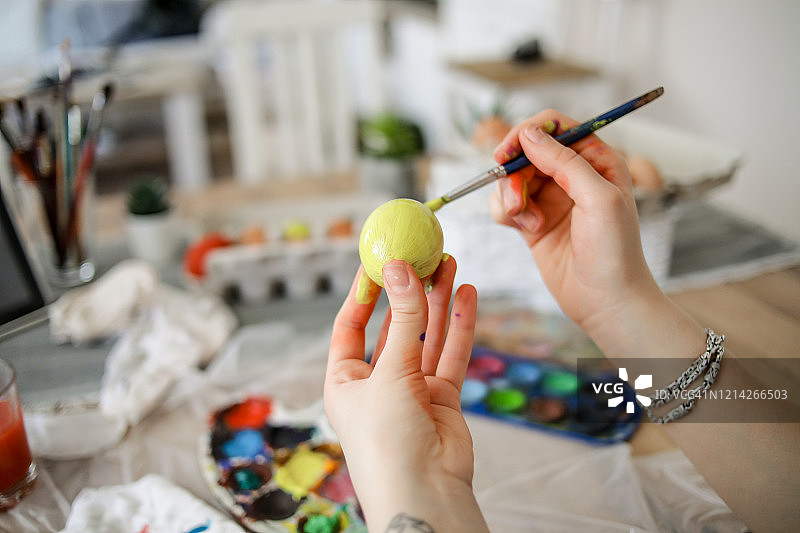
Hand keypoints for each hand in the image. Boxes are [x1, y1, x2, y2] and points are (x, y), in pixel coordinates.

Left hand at [325, 258, 487, 531]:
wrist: (423, 492)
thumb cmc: (387, 440)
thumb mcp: (389, 372)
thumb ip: (403, 318)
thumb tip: (401, 268)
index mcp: (345, 380)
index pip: (351, 326)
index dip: (365, 292)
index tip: (380, 259)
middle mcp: (377, 382)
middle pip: (394, 326)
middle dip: (409, 291)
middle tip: (424, 255)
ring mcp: (411, 390)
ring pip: (426, 336)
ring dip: (437, 302)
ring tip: (449, 265)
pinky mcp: (442, 398)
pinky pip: (451, 355)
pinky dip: (459, 326)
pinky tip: (466, 296)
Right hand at [489, 110, 660, 338]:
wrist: (607, 301)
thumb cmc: (615, 250)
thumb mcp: (598, 197)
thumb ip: (564, 161)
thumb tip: (528, 133)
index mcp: (596, 159)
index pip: (554, 126)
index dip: (527, 132)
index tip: (507, 151)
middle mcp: (572, 174)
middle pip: (526, 151)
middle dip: (514, 172)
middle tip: (516, 199)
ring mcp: (551, 198)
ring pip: (511, 178)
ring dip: (509, 196)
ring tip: (525, 221)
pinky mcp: (532, 221)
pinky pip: (505, 204)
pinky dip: (507, 213)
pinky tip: (527, 231)